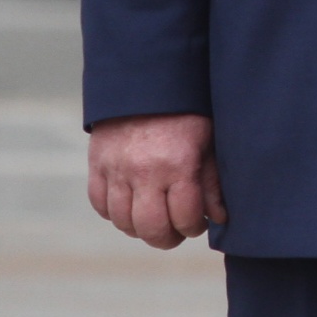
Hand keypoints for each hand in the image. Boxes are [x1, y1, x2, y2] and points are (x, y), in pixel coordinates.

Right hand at [88, 112, 226, 249]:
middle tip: (175, 232)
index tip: (197, 223)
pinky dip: (114, 212)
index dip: (193, 227)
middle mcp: (144, 171)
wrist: (147, 78)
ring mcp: (116, 169)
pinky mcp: (97, 164)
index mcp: (178, 165)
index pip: (184, 219)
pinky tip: (130, 205)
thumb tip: (219, 218)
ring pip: (122, 221)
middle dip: (166, 238)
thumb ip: (212, 181)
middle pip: (150, 229)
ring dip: (139, 228)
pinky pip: (100, 204)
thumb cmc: (186, 109)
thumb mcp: (208, 139)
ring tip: (154, 219)